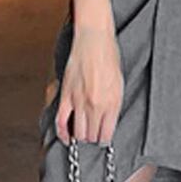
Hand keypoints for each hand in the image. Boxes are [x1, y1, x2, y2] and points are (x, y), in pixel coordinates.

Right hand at [55, 24, 124, 145]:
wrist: (95, 40)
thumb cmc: (109, 59)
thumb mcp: (119, 84)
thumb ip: (114, 105)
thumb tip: (108, 122)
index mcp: (112, 103)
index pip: (106, 134)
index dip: (104, 140)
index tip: (102, 139)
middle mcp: (96, 105)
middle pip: (91, 136)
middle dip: (92, 139)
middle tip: (93, 135)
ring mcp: (79, 102)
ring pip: (77, 133)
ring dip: (80, 136)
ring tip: (83, 134)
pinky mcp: (66, 96)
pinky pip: (61, 122)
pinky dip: (63, 133)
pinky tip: (67, 138)